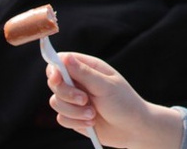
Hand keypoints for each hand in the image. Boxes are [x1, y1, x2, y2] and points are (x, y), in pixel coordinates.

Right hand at [46, 52, 182, 148]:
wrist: (132, 128)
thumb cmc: (124, 102)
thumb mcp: (105, 86)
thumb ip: (84, 73)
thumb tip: (64, 57)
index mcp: (89, 68)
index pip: (62, 61)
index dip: (55, 69)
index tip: (57, 79)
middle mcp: (80, 82)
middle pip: (55, 83)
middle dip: (67, 94)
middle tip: (85, 99)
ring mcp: (75, 100)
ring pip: (56, 102)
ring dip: (74, 111)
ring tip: (92, 114)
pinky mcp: (73, 116)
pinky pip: (61, 118)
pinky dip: (75, 122)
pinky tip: (91, 122)